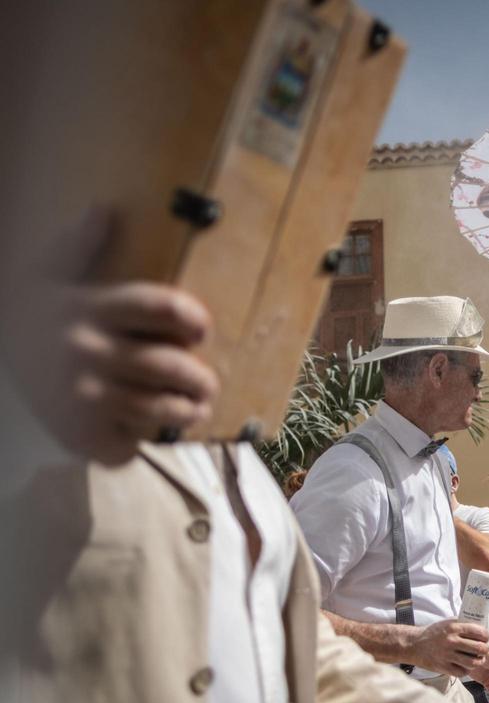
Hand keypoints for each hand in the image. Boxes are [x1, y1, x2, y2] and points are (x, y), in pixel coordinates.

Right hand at [0, 210, 217, 463]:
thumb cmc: (20, 320)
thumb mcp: (39, 278)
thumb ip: (74, 248)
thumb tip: (101, 211)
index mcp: (86, 307)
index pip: (158, 307)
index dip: (191, 319)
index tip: (200, 331)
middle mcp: (85, 349)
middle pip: (165, 365)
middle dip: (197, 378)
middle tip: (208, 384)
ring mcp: (80, 394)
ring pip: (153, 408)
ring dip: (184, 412)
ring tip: (195, 410)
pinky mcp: (73, 433)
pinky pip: (122, 444)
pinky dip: (137, 442)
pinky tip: (144, 435)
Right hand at [408, 619, 488, 676]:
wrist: (414, 644)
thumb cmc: (433, 633)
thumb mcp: (447, 623)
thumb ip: (462, 625)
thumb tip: (481, 628)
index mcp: (454, 627)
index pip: (479, 632)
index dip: (486, 636)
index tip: (485, 639)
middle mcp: (451, 641)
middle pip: (480, 648)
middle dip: (485, 650)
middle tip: (483, 650)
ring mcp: (447, 655)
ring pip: (473, 662)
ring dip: (478, 661)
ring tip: (477, 660)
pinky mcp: (443, 667)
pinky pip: (462, 672)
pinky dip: (466, 670)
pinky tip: (465, 666)